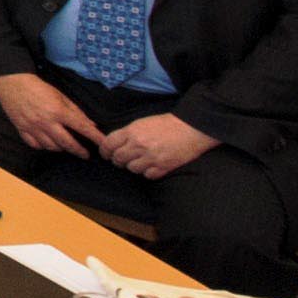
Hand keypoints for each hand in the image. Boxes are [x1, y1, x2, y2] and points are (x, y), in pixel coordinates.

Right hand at [0, 70, 110, 158]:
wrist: (12, 83)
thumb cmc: (38, 87)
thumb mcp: (60, 95)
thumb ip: (76, 111)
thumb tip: (91, 124)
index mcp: (58, 111)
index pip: (82, 127)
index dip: (94, 137)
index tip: (103, 144)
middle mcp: (46, 121)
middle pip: (67, 143)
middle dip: (79, 151)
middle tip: (86, 155)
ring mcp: (33, 127)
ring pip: (51, 147)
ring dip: (61, 148)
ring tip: (66, 146)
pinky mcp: (22, 129)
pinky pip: (35, 145)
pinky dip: (43, 147)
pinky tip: (48, 144)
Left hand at [103, 111, 217, 179]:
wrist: (192, 128)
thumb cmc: (167, 124)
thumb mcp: (142, 123)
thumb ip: (128, 133)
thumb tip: (114, 143)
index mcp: (132, 132)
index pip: (108, 145)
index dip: (105, 151)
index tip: (106, 154)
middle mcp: (139, 145)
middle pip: (118, 159)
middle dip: (118, 160)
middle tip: (121, 159)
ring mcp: (151, 157)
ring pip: (132, 169)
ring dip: (133, 166)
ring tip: (139, 161)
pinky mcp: (163, 167)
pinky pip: (147, 175)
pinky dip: (148, 172)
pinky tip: (152, 166)